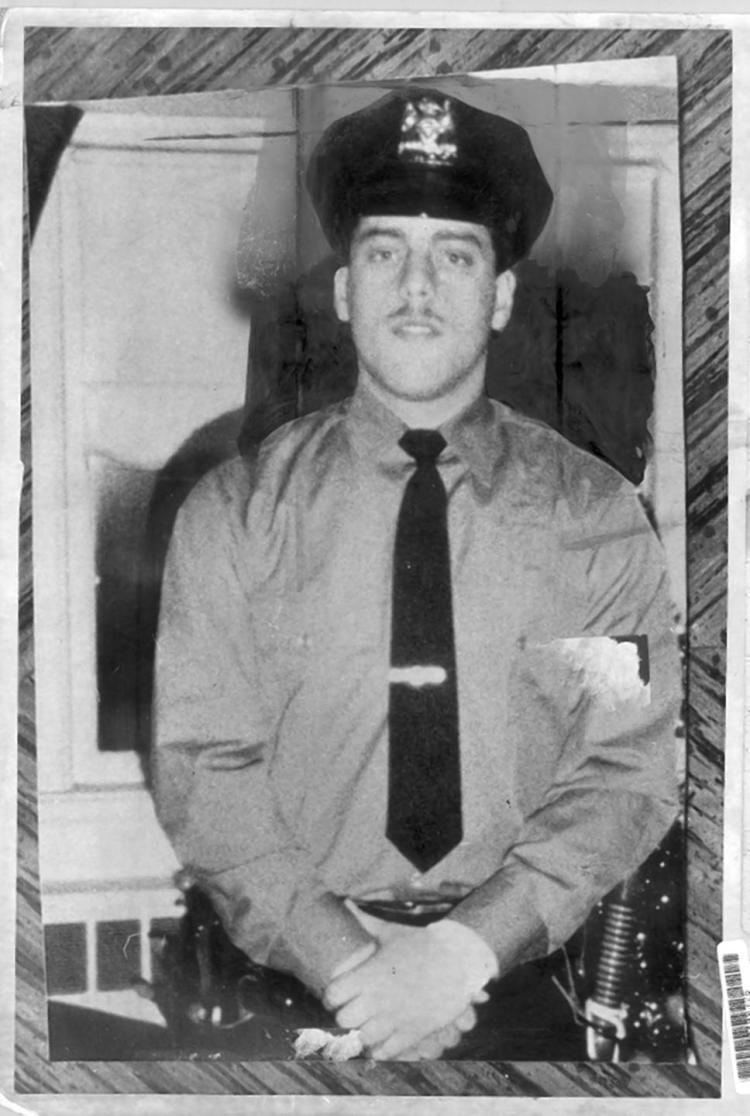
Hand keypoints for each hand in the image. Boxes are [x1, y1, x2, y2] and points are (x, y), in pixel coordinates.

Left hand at [323, 923, 485, 1059]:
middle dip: (344, 1017)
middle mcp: (378, 999)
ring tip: (365, 1026)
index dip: (332, 996)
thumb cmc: (423, 943)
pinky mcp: (412, 1032)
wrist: (459, 959)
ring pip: (362, 1040)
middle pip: (343, 1020)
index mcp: (370, 974)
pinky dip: (379, 1049)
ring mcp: (395, 1018)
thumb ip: (365, 921)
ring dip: (361, 1035)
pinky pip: (384, 1053)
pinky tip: (382, 1038)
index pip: (332, 995)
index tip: (338, 994)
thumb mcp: (392, 932)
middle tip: (351, 1010)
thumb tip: (346, 902)